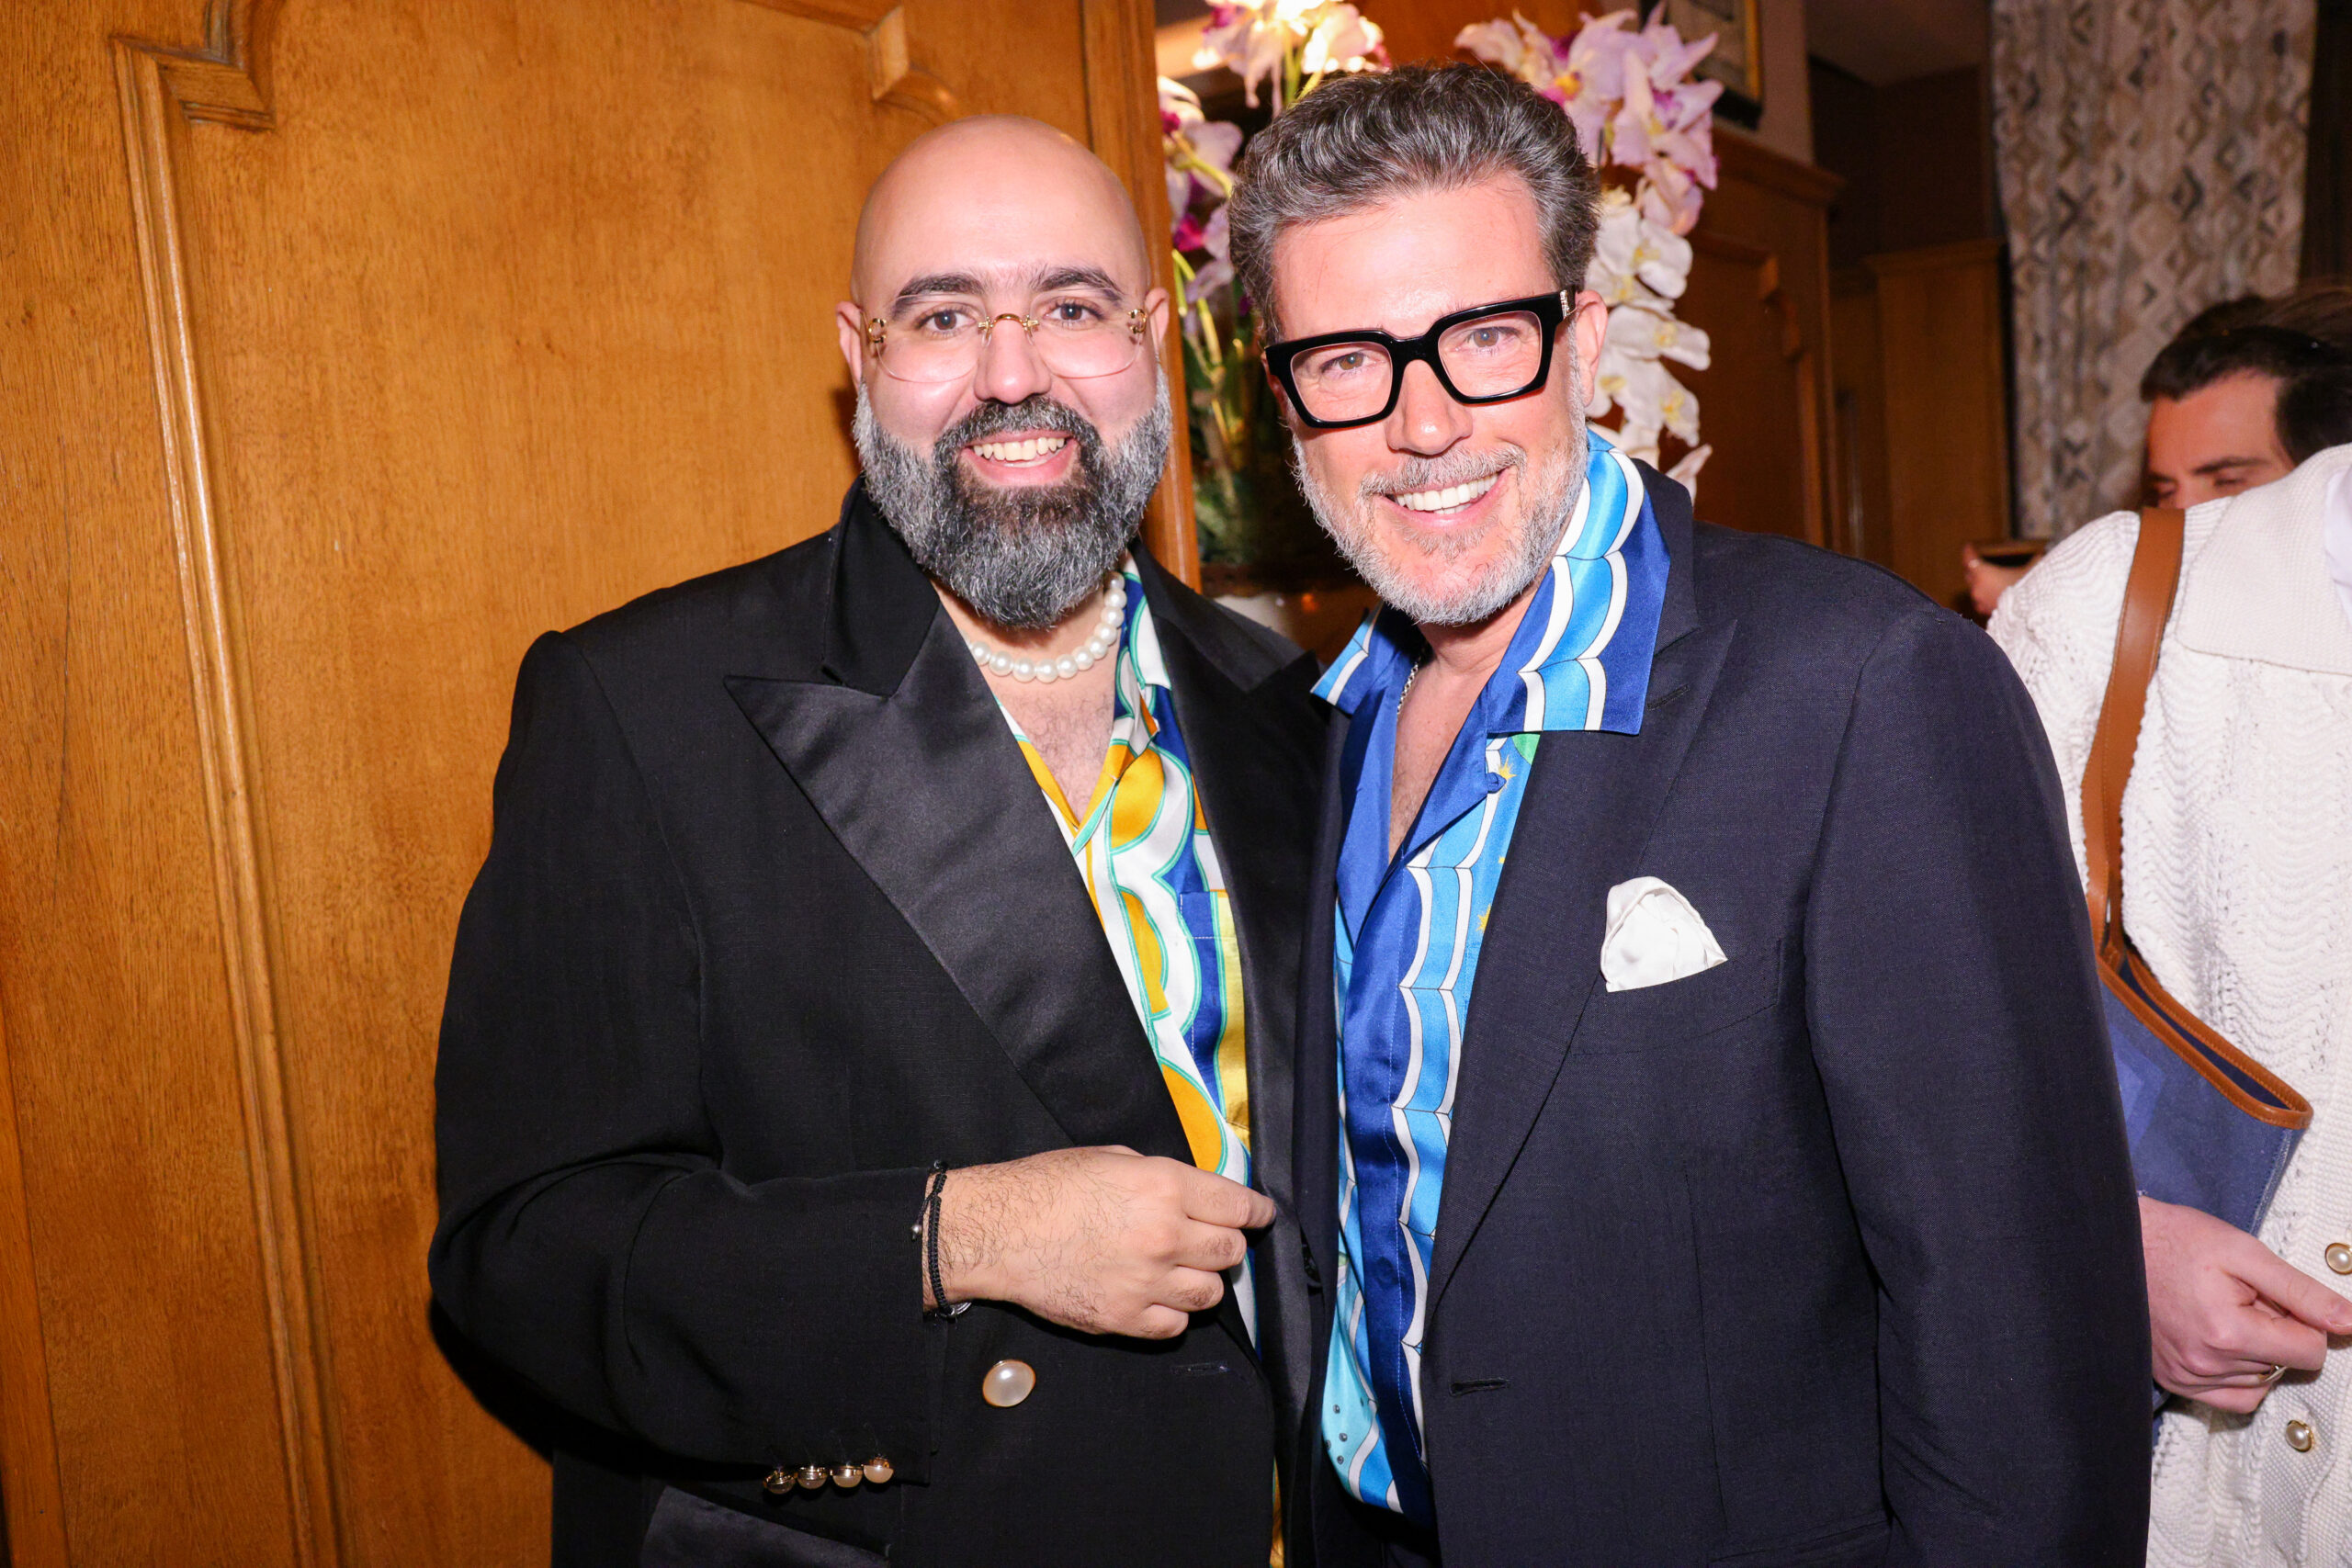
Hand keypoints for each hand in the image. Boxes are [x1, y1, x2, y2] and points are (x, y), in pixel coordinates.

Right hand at [932, 1146, 1275, 1339]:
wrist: (1000, 1231)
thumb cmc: (1049, 1186)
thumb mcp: (1114, 1159)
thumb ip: (1163, 1179)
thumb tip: (1195, 1196)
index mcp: (1166, 1188)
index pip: (1238, 1206)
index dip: (1256, 1212)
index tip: (1259, 1216)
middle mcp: (1166, 1236)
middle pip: (1231, 1252)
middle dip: (1225, 1245)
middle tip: (1208, 1241)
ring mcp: (1147, 1282)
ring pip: (1211, 1294)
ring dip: (1201, 1281)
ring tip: (1178, 1271)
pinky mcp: (1125, 1318)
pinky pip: (1175, 1325)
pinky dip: (1172, 1313)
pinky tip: (1154, 1296)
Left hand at [1960, 545, 2028, 619]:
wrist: (2032, 613)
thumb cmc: (2029, 588)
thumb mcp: (2032, 569)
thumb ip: (2034, 560)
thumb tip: (2040, 554)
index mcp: (1983, 574)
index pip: (1970, 560)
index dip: (1968, 552)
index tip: (1969, 546)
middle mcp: (1977, 588)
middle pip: (1969, 574)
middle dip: (1973, 567)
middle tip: (1978, 561)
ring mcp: (1980, 602)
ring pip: (1974, 589)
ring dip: (1978, 583)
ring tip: (1985, 578)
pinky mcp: (1987, 612)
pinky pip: (1980, 602)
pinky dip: (1984, 595)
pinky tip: (1990, 594)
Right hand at [2142, 1195, 2351, 1412]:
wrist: (2113, 1245)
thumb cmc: (2176, 1242)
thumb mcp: (2244, 1252)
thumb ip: (2301, 1291)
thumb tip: (2348, 1321)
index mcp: (2228, 1332)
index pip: (2309, 1350)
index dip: (2305, 1321)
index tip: (2280, 1299)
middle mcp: (2206, 1364)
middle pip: (2285, 1365)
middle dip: (2277, 1332)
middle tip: (2243, 1298)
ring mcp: (2187, 1377)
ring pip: (2262, 1382)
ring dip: (2257, 1353)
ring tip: (2225, 1314)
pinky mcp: (2174, 1382)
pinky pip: (2233, 1399)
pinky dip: (2240, 1376)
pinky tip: (2223, 1344)